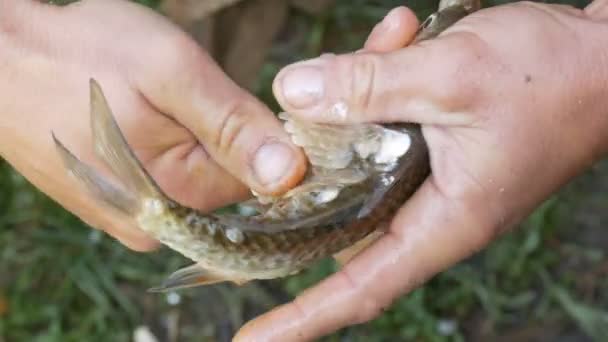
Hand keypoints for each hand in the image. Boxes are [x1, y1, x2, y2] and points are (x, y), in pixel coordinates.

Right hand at [0, 0, 305, 250]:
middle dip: (226, 139)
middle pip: (231, 185)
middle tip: (188, 96)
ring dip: (196, 143)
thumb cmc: (81, 55)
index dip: (266, 139)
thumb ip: (234, 125)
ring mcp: (135, 220)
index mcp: (179, 194)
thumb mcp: (171, 72)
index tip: (239, 103)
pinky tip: (145, 123)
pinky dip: (171, 153)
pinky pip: (169, 184)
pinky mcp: (120, 209)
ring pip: (200, 181)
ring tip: (157, 105)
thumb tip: (290, 173)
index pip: (264, 184)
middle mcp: (158, 225)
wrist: (0, 60)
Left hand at [235, 2, 607, 339]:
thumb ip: (368, 85)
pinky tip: (396, 39)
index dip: (304, 318)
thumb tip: (293, 92)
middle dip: (313, 172)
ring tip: (388, 43)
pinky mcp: (435, 148)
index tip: (253, 340)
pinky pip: (385, 128)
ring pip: (360, 161)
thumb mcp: (453, 74)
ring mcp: (433, 179)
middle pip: (345, 214)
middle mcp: (434, 210)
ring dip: (354, 106)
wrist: (606, 57)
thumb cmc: (555, 77)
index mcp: (445, 220)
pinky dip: (378, 88)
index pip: (361, 286)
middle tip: (295, 125)